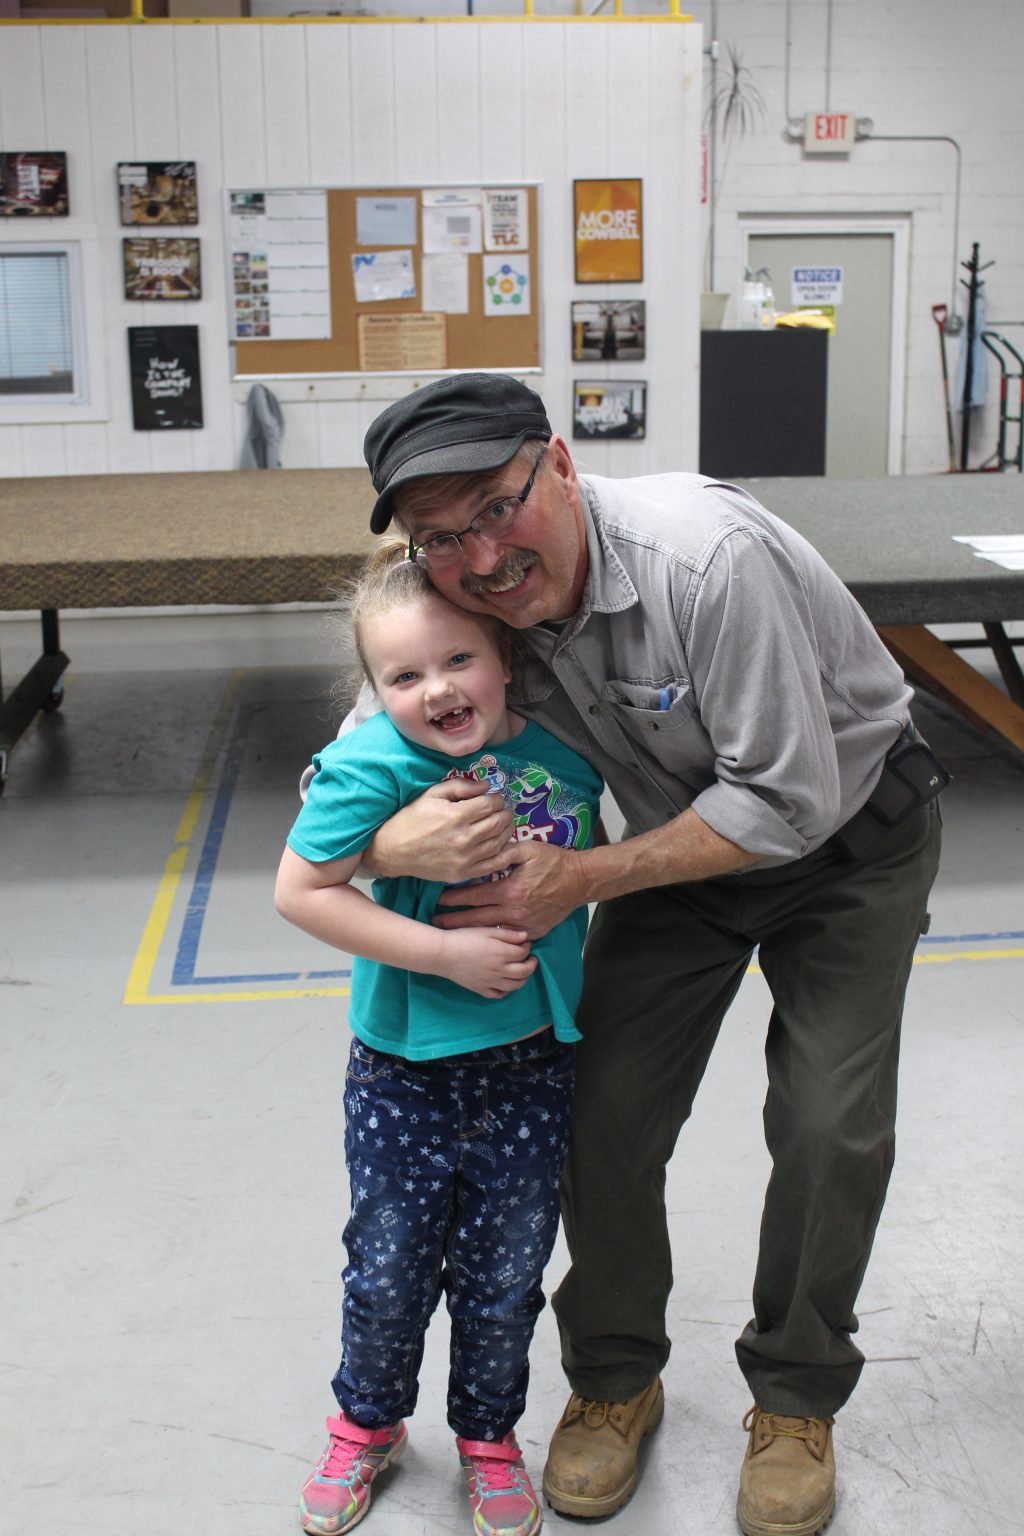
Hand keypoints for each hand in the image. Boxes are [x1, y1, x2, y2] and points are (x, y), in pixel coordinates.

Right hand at [365, 778, 514, 884]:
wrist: (392, 850)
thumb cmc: (411, 818)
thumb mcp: (432, 794)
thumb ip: (460, 786)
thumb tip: (486, 786)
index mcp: (455, 816)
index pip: (490, 804)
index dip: (497, 799)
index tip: (496, 798)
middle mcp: (463, 838)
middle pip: (498, 823)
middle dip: (505, 813)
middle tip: (504, 810)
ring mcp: (464, 859)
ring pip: (499, 842)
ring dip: (507, 830)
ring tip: (505, 824)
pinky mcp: (463, 874)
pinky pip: (494, 864)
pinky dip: (505, 853)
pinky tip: (505, 845)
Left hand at [434, 841, 585, 939]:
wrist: (580, 881)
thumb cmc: (554, 862)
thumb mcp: (528, 849)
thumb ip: (503, 851)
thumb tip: (482, 851)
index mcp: (509, 891)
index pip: (474, 896)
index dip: (453, 899)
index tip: (438, 900)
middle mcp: (513, 912)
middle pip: (475, 919)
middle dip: (453, 921)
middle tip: (435, 922)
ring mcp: (523, 925)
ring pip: (489, 931)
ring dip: (470, 931)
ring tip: (452, 933)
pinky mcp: (532, 932)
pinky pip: (507, 936)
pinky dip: (492, 936)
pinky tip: (480, 936)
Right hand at [440, 927, 536, 998]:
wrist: (443, 953)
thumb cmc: (464, 938)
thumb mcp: (487, 930)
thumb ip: (508, 934)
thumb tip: (526, 937)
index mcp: (501, 953)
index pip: (523, 952)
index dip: (527, 946)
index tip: (525, 942)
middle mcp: (499, 970)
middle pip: (525, 971)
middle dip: (531, 964)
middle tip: (531, 958)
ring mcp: (491, 982)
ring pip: (515, 985)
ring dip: (523, 978)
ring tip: (521, 970)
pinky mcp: (481, 989)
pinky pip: (499, 994)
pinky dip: (506, 990)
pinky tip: (505, 982)